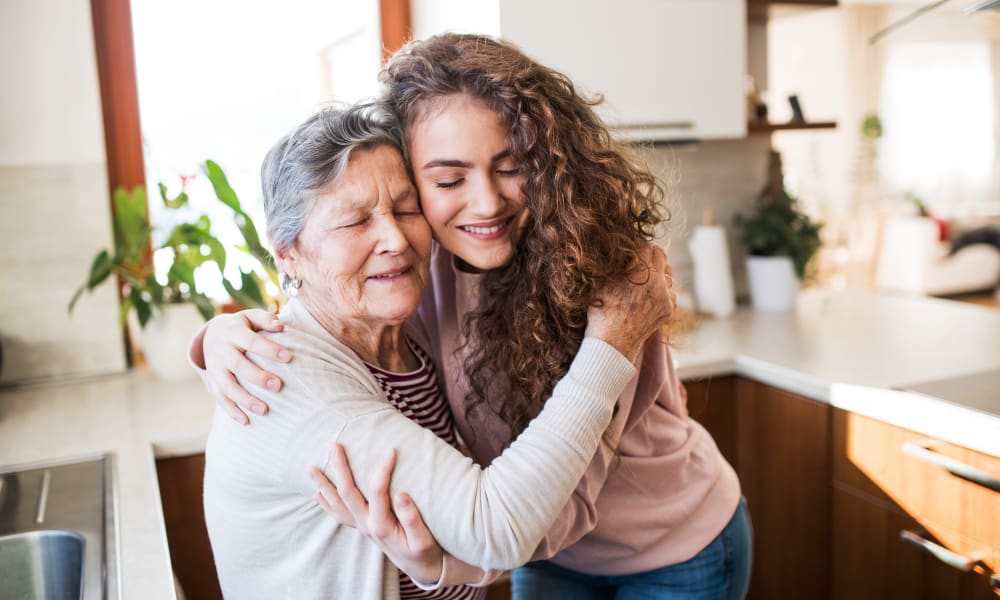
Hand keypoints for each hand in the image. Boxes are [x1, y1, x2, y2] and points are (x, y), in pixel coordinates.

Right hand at [201, 309, 289, 424]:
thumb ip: (265, 320)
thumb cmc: (242, 326)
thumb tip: (281, 326)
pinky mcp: (212, 382)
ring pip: (227, 386)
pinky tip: (246, 421)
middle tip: (278, 386)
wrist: (212, 334)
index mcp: (233, 333)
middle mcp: (221, 351)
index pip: (251, 341)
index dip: (268, 349)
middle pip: (238, 366)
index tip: (288, 357)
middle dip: (257, 377)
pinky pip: (220, 398)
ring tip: (265, 410)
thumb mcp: (250, 317)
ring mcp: (214, 368)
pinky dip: (232, 411)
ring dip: (244, 399)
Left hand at [309, 444, 443, 585]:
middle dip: (340, 468)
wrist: (419, 567)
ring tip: (311, 468)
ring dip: (323, 485)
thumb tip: (400, 494)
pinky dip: (326, 503)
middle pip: (347, 493)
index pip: (377, 491)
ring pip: (336, 504)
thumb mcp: (424, 539)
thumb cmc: (424, 551)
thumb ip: (412, 518)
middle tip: (334, 445)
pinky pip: (338, 514)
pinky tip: (318, 493)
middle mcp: (366, 525)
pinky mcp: (361, 526)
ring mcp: (361, 526)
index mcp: (381, 525)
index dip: (382, 469)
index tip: (391, 449)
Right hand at [585, 245, 673, 361]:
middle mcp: (657, 282)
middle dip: (650, 256)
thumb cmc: (602, 312)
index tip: (632, 251)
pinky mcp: (669, 309)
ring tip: (644, 280)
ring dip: (658, 273)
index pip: (646, 247)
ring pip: (668, 274)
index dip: (637, 247)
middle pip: (661, 256)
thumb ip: (621, 265)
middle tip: (639, 260)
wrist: (612, 344)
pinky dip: (662, 290)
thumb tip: (626, 253)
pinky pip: (670, 291)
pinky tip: (649, 296)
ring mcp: (666, 297)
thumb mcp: (605, 282)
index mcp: (641, 272)